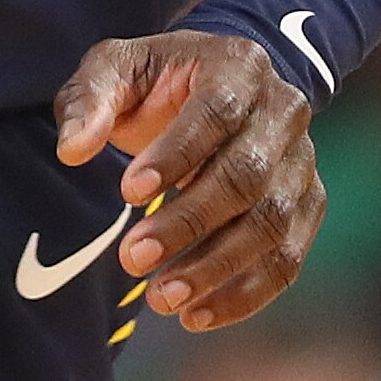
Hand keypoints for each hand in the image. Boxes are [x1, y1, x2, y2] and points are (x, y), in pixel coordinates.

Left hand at [52, 29, 322, 330]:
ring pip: (271, 224)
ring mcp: (302, 160)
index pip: (216, 112)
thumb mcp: (115, 68)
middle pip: (248, 175)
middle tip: (132, 258)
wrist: (213, 90)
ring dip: (215, 269)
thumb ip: (89, 100)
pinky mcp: (308, 204)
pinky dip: (245, 294)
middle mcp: (284, 110)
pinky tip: (196, 316)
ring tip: (161, 298)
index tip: (126, 192)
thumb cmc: (155, 80)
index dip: (175, 155)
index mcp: (240, 64)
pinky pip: (287, 258)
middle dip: (189, 223)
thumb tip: (73, 151)